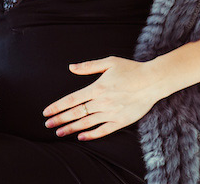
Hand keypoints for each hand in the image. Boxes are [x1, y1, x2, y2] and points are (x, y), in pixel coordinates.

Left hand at [42, 56, 161, 140]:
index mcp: (97, 87)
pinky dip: (91, 135)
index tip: (46, 112)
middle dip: (60, 119)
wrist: (153, 81)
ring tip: (59, 133)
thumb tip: (71, 67)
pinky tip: (81, 137)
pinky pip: (103, 130)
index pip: (72, 99)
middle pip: (76, 113)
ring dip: (71, 128)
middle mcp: (102, 102)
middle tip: (48, 125)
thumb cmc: (131, 69)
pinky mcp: (120, 120)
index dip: (57, 106)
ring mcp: (111, 112)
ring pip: (87, 123)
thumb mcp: (109, 62)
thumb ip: (89, 66)